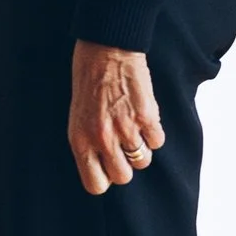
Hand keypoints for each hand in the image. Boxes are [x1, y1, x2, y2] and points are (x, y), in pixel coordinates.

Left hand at [67, 42, 162, 195]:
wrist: (106, 50)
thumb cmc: (88, 81)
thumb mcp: (78, 117)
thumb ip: (89, 144)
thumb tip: (104, 168)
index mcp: (80, 141)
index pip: (95, 185)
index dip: (105, 178)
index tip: (108, 166)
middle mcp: (102, 139)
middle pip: (123, 177)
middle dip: (126, 164)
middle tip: (123, 145)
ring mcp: (126, 129)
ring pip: (143, 161)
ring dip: (142, 148)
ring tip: (134, 128)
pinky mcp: (147, 117)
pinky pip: (158, 142)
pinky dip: (154, 133)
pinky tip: (144, 117)